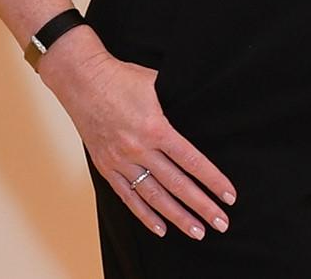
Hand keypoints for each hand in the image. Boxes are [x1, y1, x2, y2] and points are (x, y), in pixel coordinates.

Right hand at [38, 30, 235, 239]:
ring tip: (197, 232)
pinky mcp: (106, 166)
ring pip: (154, 196)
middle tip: (221, 223)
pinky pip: (127, 196)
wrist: (81, 79)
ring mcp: (120, 160)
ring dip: (177, 217)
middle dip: (201, 206)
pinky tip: (160, 228)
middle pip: (177, 184)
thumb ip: (179, 102)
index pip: (192, 161)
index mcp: (156, 128)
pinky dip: (144, 214)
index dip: (213, 180)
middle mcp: (139, 148)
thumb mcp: (157, 83)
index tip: (229, 196)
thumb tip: (204, 110)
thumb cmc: (122, 77)